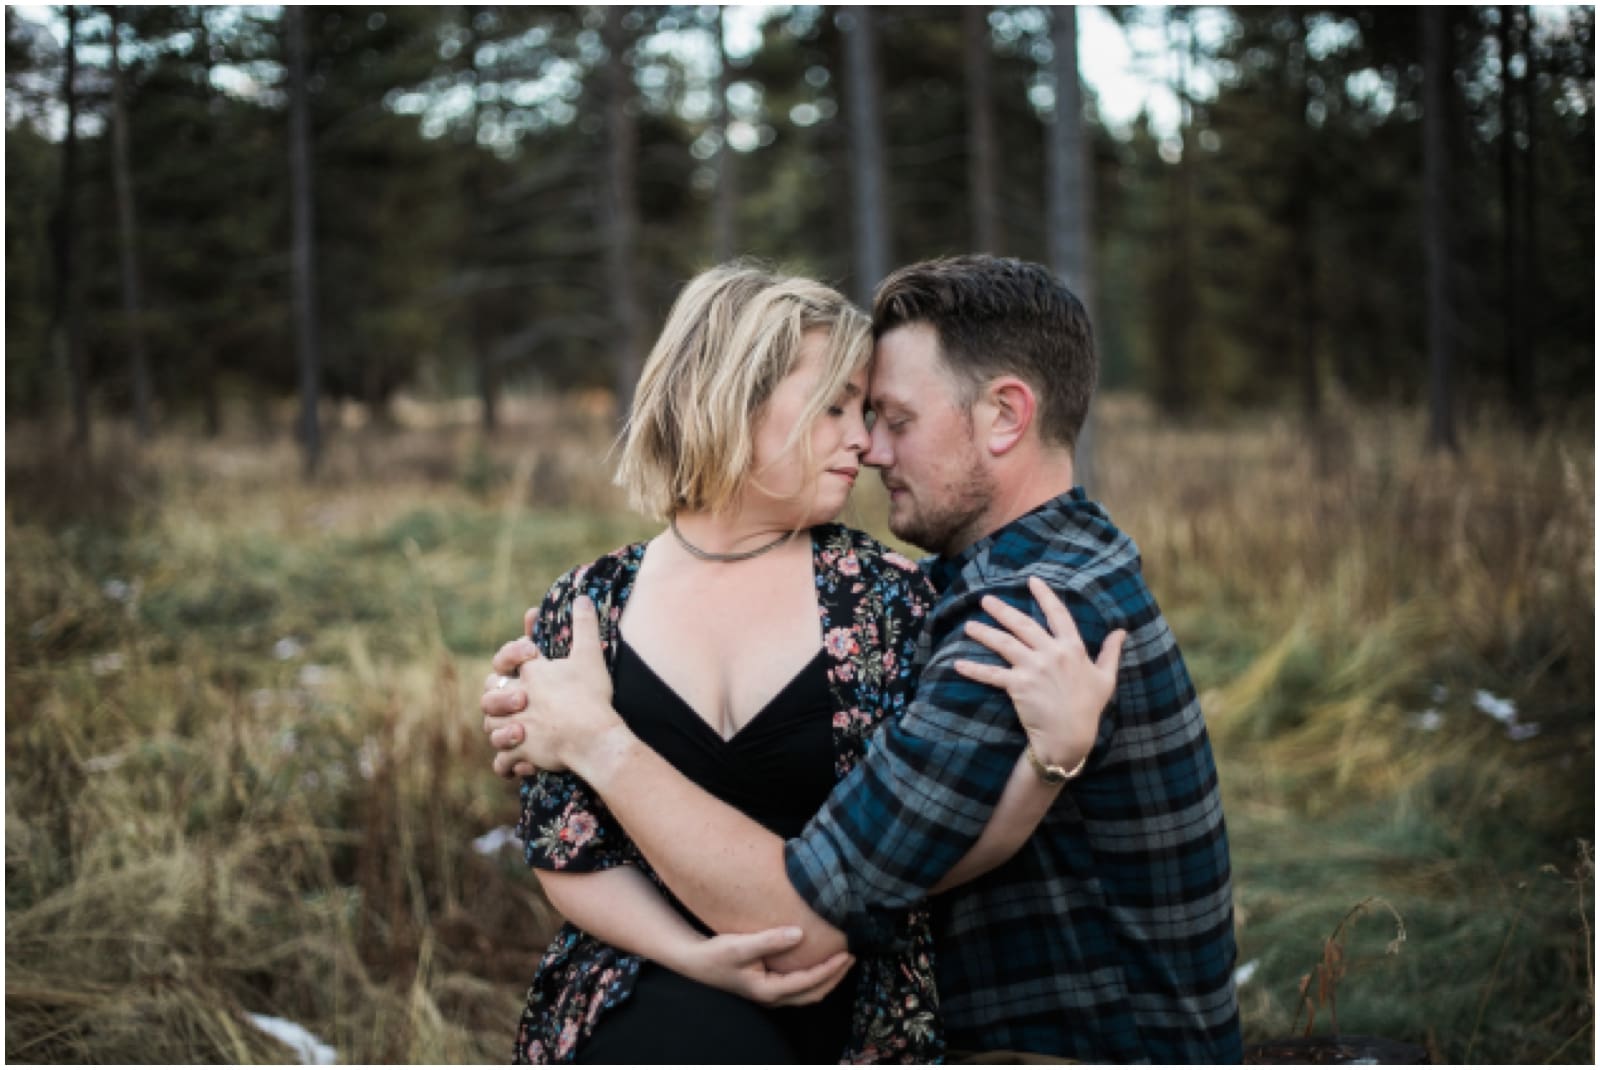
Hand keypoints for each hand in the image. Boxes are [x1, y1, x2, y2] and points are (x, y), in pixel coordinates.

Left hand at [487, 597, 622, 778]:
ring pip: (492, 730)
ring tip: (516, 733)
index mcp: (529, 674)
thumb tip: (581, 596)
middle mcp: (516, 701)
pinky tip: (517, 764)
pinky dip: (508, 764)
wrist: (592, 736)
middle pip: (489, 696)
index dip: (512, 656)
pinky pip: (503, 762)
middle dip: (497, 699)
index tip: (529, 656)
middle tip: (518, 703)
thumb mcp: (589, 655)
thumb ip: (584, 625)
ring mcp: (516, 729)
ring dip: (500, 731)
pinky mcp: (521, 753)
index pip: (506, 658)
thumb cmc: (590, 695)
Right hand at [675, 927, 855, 1006]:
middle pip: (813, 993)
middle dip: (835, 976)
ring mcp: (770, 994)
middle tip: (852, 957)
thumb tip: (800, 933)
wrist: (697, 961)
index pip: (808, 982)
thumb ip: (770, 940)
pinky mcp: (768, 986)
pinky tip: (819, 960)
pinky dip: (815, 976)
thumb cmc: (717, 953)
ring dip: (827, 978)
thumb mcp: (741, 945)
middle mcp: (772, 996)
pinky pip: (799, 987)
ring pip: (808, 992)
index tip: (846, 953)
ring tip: (842, 960)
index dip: (830, 969)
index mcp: (768, 990)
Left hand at [954, 576, 1125, 769]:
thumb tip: (1121, 631)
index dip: (1045, 596)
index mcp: (1072, 648)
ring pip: (1004, 643)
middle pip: (1023, 624)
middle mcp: (1052, 653)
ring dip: (984, 633)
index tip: (1032, 581)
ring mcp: (1033, 668)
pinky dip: (974, 669)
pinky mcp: (1018, 685)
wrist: (1071, 736)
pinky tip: (957, 663)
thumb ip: (1111, 652)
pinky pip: (992, 674)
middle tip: (986, 599)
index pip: (1058, 614)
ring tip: (968, 625)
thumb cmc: (1089, 708)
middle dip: (1002, 610)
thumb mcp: (1105, 678)